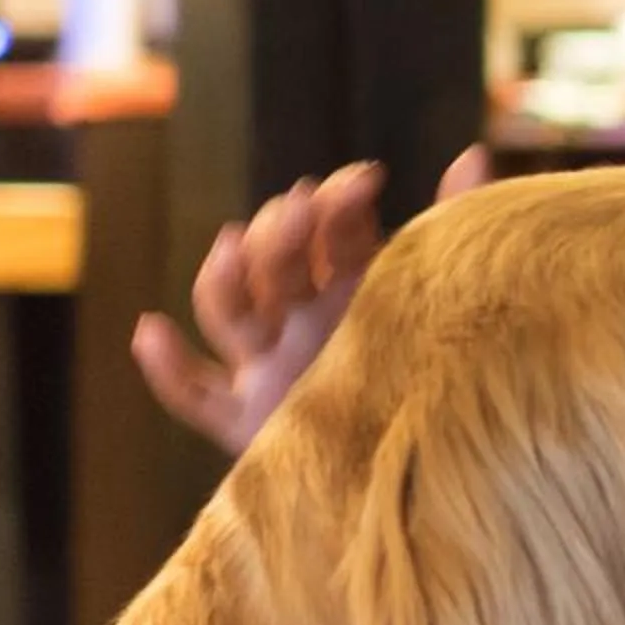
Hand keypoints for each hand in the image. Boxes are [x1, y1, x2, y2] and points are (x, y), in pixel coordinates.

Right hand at [131, 147, 491, 454]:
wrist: (433, 472)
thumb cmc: (447, 375)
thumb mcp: (449, 294)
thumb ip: (456, 224)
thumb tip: (474, 151)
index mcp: (348, 287)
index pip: (329, 231)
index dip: (338, 201)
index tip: (363, 181)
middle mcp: (301, 323)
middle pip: (272, 263)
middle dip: (285, 227)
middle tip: (307, 205)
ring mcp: (269, 368)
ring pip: (229, 311)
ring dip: (226, 274)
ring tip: (237, 243)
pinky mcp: (248, 422)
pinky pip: (193, 394)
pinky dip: (166, 365)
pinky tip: (150, 331)